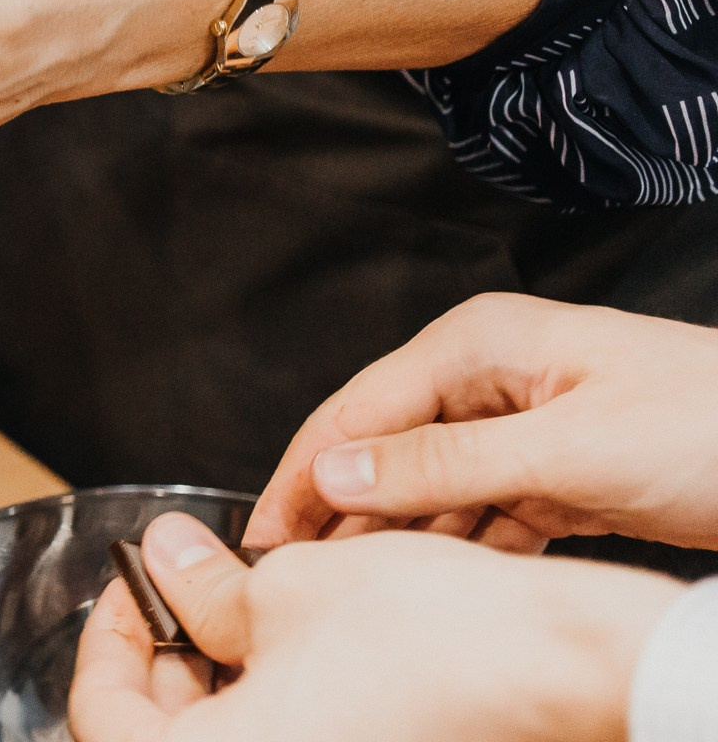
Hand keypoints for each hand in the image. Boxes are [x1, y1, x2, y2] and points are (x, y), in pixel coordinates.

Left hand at [68, 513, 679, 741]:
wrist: (559, 667)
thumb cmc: (436, 639)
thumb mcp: (287, 587)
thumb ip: (201, 587)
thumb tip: (165, 562)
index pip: (101, 715)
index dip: (106, 638)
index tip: (127, 590)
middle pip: (159, 740)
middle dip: (159, 669)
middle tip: (172, 603)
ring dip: (215, 693)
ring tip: (233, 620)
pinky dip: (271, 714)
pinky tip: (287, 660)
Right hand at [248, 294, 717, 552]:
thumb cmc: (713, 425)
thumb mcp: (569, 449)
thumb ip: (445, 463)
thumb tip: (336, 473)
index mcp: (479, 345)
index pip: (358, 412)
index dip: (304, 475)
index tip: (264, 536)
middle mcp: (494, 378)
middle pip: (387, 449)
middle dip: (341, 511)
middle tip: (294, 575)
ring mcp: (528, 426)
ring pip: (435, 489)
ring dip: (402, 539)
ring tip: (360, 592)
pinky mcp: (563, 475)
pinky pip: (487, 514)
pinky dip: (464, 551)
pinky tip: (441, 587)